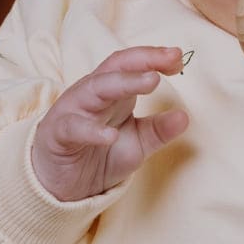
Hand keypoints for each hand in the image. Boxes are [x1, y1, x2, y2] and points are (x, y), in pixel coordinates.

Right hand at [31, 46, 188, 201]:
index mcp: (111, 92)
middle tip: (171, 58)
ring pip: (95, 88)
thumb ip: (157, 131)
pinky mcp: (58, 134)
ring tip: (151, 82)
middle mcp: (91, 94)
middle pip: (115, 68)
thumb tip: (184, 116)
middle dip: (143, 60)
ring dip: (124, 82)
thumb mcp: (135, 145)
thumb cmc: (97, 155)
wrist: (59, 185)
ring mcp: (73, 111)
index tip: (179, 58)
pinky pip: (74, 128)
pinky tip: (110, 136)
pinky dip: (92, 131)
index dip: (154, 58)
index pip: (131, 65)